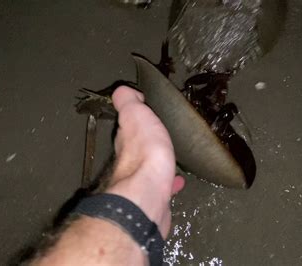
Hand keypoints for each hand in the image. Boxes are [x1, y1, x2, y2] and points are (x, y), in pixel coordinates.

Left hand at [105, 86, 184, 237]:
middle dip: (147, 142)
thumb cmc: (144, 152)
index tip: (147, 114)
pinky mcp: (155, 198)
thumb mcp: (135, 114)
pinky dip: (170, 183)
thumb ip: (128, 102)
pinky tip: (178, 182)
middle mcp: (129, 162)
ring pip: (150, 168)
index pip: (127, 126)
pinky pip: (164, 187)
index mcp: (125, 140)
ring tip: (172, 157)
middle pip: (138, 148)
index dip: (135, 119)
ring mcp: (142, 182)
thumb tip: (123, 91)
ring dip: (159, 162)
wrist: (149, 194)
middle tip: (161, 135)